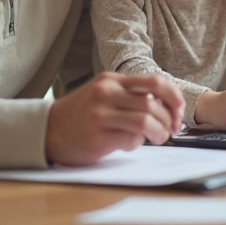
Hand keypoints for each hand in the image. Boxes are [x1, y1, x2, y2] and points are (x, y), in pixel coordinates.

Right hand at [45, 72, 184, 165]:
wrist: (47, 130)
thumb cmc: (81, 114)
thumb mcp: (103, 94)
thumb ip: (129, 95)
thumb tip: (165, 105)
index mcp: (111, 80)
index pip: (154, 82)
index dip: (174, 97)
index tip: (179, 111)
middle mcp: (106, 94)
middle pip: (153, 103)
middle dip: (169, 119)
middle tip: (171, 129)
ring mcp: (101, 115)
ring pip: (146, 121)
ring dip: (159, 133)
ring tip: (158, 138)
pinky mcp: (98, 137)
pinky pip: (131, 140)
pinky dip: (138, 144)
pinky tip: (130, 144)